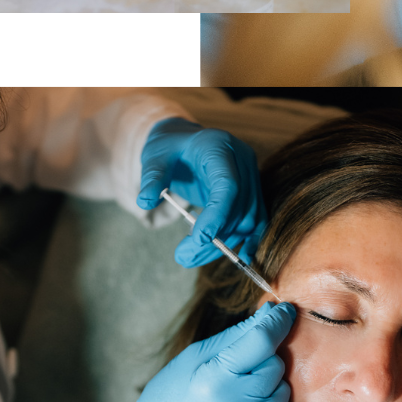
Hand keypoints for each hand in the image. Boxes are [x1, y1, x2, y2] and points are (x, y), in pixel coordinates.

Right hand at [111, 303, 296, 401]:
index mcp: (214, 380)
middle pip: (275, 366)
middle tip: (239, 371)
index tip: (285, 310)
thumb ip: (238, 334)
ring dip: (268, 388)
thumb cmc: (175, 393)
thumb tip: (271, 312)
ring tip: (239, 395)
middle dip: (263, 361)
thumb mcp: (196, 356)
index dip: (278, 321)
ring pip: (283, 392)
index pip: (262, 341)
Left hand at [138, 119, 267, 266]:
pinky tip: (238, 259)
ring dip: (223, 244)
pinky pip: (257, 221)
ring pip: (248, 220)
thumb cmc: (169, 148)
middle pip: (239, 208)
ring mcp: (251, 177)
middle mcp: (242, 161)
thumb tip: (145, 202)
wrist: (183, 142)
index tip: (200, 239)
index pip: (228, 185)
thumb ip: (152, 177)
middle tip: (182, 257)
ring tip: (189, 257)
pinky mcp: (252, 193)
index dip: (218, 215)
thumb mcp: (154, 157)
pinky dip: (248, 241)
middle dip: (215, 238)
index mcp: (219, 147)